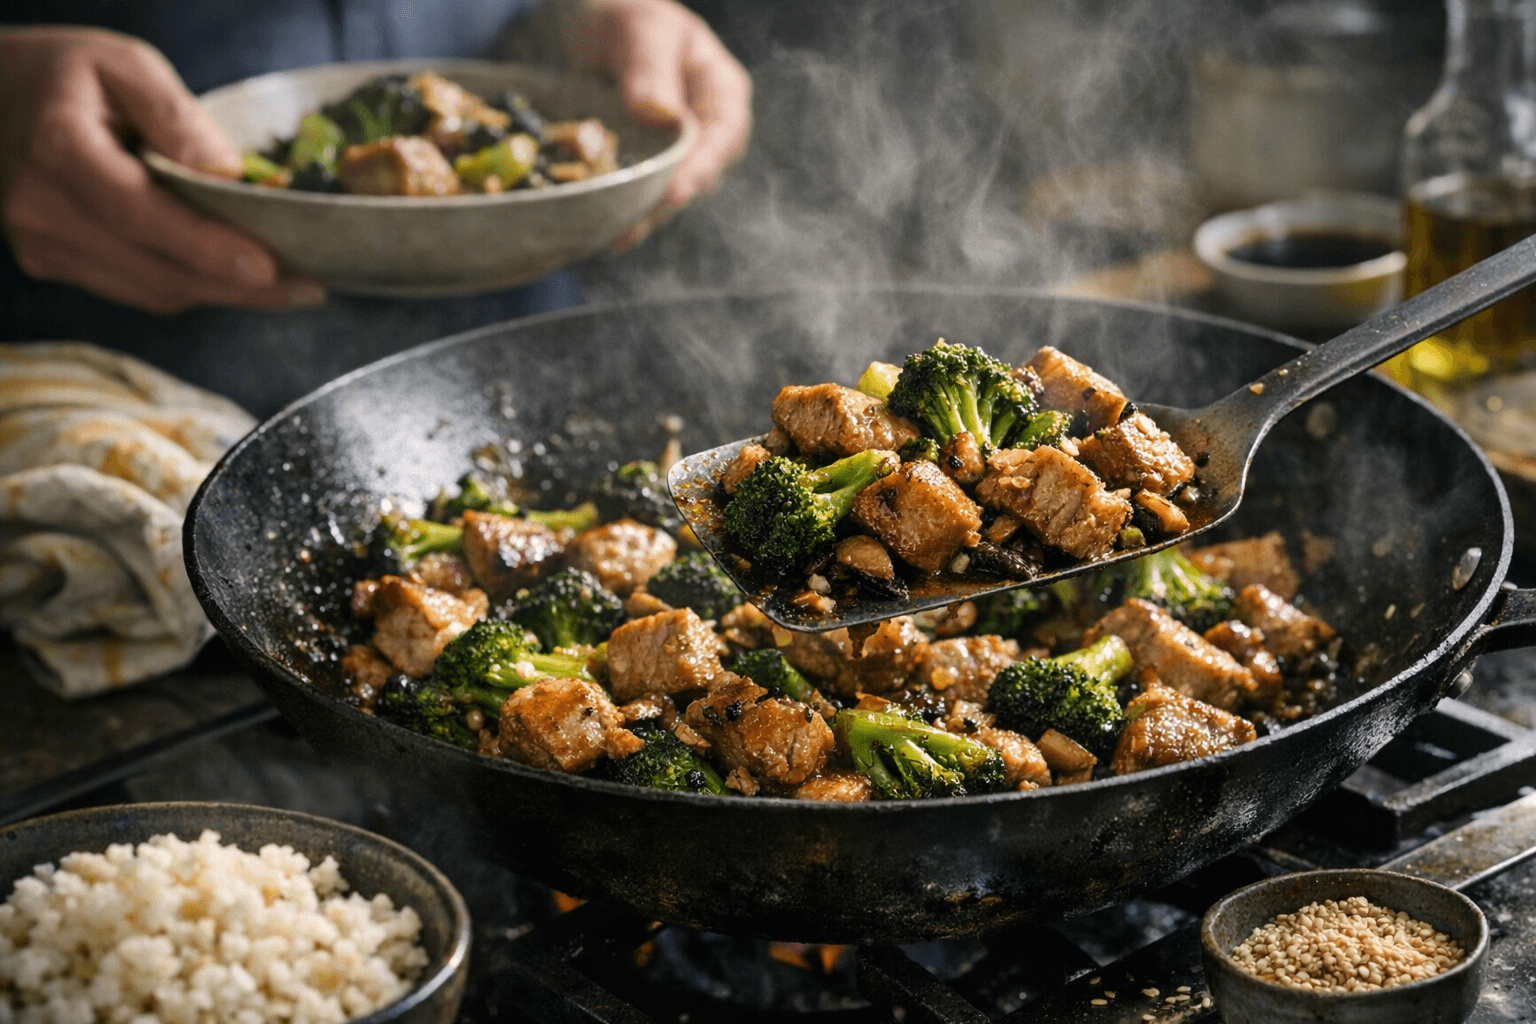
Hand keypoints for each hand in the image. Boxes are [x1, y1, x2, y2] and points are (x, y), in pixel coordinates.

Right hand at [0, 26, 324, 313]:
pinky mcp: (50, 262)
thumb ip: (178, 118)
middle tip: (309, 284)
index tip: (272, 268)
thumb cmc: (61, 74)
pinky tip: (231, 276)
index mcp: (60, 150)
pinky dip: (189, 285)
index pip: (145, 217)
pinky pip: (136, 288)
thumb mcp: (123, 64)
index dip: (211, 250)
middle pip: (158, 269)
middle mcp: (42, 208)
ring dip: (223, 293)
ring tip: (287, 285)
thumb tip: (233, 175)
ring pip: (152, 291)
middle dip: (240, 286)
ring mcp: (41, 244)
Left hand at [573, 0, 751, 249]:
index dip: (701, 169)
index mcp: (721, 90)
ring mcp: (678, 153)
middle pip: (698, 175)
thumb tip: (660, 114)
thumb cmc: (623, 16)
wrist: (590, 28)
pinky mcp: (648, 169)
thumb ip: (649, 65)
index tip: (673, 193)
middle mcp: (707, 129)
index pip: (724, 137)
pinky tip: (601, 231)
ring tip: (612, 234)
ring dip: (642, 216)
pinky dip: (624, 213)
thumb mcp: (638, 28)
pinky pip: (642, 195)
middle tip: (631, 224)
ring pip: (669, 193)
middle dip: (665, 203)